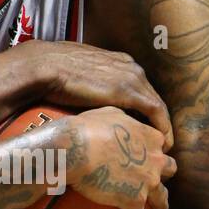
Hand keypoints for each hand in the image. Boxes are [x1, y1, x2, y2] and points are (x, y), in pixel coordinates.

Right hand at [27, 40, 172, 146]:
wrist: (45, 66)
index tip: (143, 127)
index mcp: (119, 62)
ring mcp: (132, 78)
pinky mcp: (129, 91)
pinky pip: (156, 112)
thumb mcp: (76, 74)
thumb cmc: (51, 70)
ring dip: (162, 126)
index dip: (144, 109)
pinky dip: (162, 128)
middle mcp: (131, 67)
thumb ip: (87, 84)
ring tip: (162, 146)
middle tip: (157, 141)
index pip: (139, 88)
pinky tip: (163, 143)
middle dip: (156, 120)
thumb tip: (81, 98)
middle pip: (152, 97)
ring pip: (158, 105)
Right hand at [69, 107, 176, 208]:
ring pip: (162, 198)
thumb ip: (123, 116)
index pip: (161, 146)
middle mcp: (155, 159)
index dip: (155, 151)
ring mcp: (147, 182)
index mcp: (151, 137)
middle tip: (154, 182)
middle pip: (168, 170)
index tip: (148, 156)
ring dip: (161, 207)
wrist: (77, 147)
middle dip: (163, 175)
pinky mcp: (133, 201)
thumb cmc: (88, 127)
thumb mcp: (109, 112)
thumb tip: (120, 119)